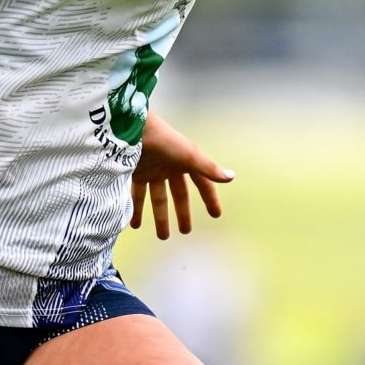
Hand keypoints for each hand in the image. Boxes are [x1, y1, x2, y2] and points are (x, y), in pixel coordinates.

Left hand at [128, 118, 231, 239]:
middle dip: (182, 213)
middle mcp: (170, 167)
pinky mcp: (135, 173)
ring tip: (162, 235)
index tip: (216, 215)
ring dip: (159, 216)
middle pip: (178, 195)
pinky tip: (134, 223)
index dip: (210, 198)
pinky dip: (136, 208)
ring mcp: (152, 170)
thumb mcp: (188, 156)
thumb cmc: (164, 140)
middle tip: (185, 231)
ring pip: (157, 198)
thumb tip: (231, 177)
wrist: (133, 129)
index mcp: (186, 162)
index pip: (202, 184)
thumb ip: (208, 169)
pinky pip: (137, 195)